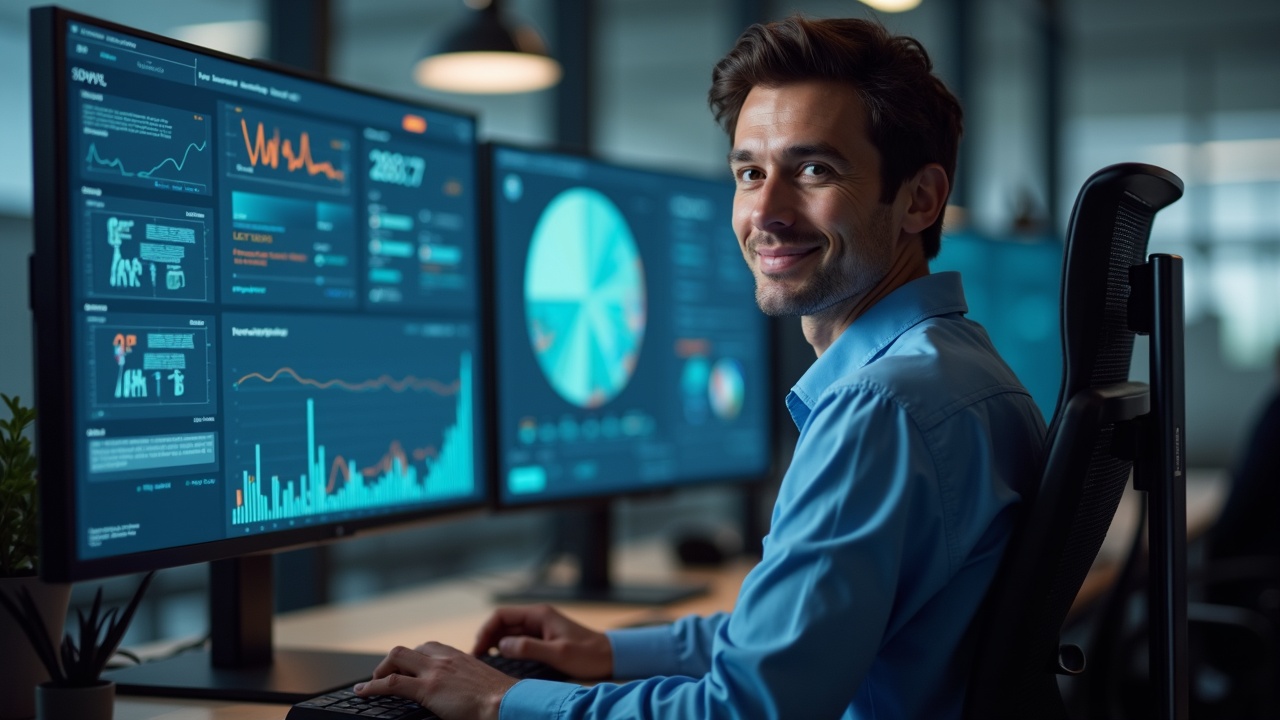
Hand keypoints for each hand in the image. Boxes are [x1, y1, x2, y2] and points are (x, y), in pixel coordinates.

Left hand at [355, 642, 516, 719]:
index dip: (413, 657)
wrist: (506, 703)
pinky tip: (363, 692)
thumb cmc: (502, 699)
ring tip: (372, 684)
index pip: (428, 647)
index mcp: (459, 656)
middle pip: (408, 649)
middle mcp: (445, 658)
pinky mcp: (427, 688)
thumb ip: (470, 681)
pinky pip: (391, 683)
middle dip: (393, 662)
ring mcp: (435, 671)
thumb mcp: (484, 683)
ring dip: (381, 671)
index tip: (408, 668)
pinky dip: (372, 686)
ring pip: (396, 658)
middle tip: (386, 676)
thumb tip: (464, 692)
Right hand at [472, 604, 612, 679]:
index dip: (486, 630)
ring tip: (485, 662)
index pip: (502, 615)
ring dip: (495, 644)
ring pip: (509, 632)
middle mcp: (537, 617)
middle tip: (477, 659)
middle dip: (487, 638)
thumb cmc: (588, 654)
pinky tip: (501, 662)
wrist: (610, 656)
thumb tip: (501, 647)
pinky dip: (507, 649)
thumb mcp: (558, 653)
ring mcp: (540, 627)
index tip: (478, 650)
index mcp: (539, 615)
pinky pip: (519, 640)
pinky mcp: (544, 638)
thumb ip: (529, 649)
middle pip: (503, 623)